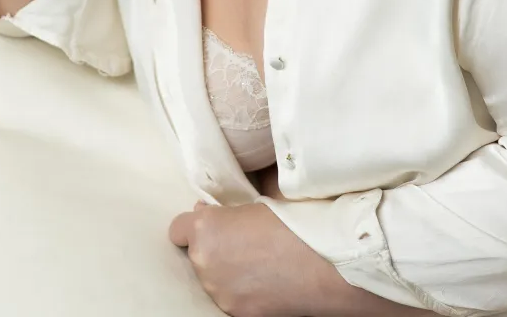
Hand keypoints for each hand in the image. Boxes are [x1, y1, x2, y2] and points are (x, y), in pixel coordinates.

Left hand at [168, 201, 337, 316]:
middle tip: (246, 238)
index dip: (196, 223)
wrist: (328, 263)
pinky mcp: (238, 313)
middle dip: (216, 246)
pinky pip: (232, 296)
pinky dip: (245, 290)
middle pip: (198, 254)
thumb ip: (233, 208)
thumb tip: (222, 210)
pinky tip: (269, 280)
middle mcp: (204, 263)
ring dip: (229, 270)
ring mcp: (220, 292)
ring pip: (214, 278)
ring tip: (262, 261)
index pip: (178, 229)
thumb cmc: (299, 221)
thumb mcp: (263, 199)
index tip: (215, 220)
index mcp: (206, 229)